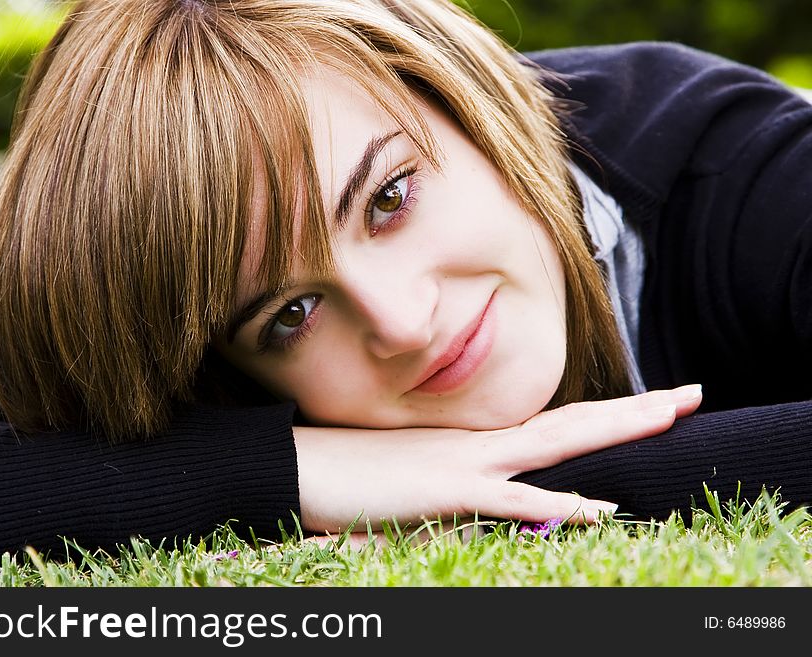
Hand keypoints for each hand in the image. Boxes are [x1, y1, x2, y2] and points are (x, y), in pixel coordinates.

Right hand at [294, 384, 701, 533]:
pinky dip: (556, 508)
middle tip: (690, 395)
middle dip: (635, 410)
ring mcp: (463, 463)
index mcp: (473, 441)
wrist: (295, 467)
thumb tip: (493, 511)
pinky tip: (599, 512)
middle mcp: (478, 443)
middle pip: (571, 423)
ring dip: (615, 431)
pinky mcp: (441, 491)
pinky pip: (509, 501)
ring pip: (555, 445)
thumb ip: (455, 494)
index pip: (552, 425)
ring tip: (670, 417)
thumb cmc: (348, 474)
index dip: (603, 416)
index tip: (649, 409)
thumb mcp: (411, 482)